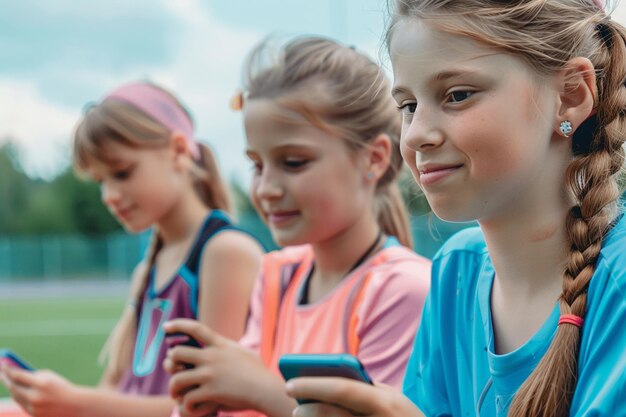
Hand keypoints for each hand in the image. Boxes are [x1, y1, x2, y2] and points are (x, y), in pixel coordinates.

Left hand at [0, 365, 81, 416]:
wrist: (74, 405)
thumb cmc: (61, 387)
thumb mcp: (49, 377)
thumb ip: (33, 375)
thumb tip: (14, 374)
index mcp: (41, 383)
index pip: (18, 376)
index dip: (8, 370)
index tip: (2, 365)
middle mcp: (35, 396)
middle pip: (13, 387)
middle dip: (6, 380)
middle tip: (2, 374)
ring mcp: (33, 407)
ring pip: (15, 396)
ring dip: (12, 388)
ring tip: (10, 382)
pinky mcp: (33, 414)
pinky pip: (22, 404)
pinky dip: (20, 397)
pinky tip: (18, 391)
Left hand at [164, 319, 287, 416]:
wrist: (266, 389)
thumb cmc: (259, 372)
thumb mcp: (243, 352)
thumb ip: (227, 347)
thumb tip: (219, 343)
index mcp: (220, 344)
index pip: (195, 328)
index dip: (178, 325)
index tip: (165, 327)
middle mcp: (212, 356)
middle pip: (176, 353)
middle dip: (170, 364)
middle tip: (174, 372)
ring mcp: (210, 374)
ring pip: (176, 379)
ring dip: (173, 389)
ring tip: (177, 394)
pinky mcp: (211, 392)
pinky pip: (187, 399)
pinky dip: (187, 406)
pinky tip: (192, 407)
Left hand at [285, 377, 423, 416]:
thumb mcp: (394, 400)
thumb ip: (368, 390)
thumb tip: (332, 382)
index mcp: (385, 402)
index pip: (342, 389)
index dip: (313, 385)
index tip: (291, 383)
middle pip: (333, 414)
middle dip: (308, 409)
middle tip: (293, 406)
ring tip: (301, 415)